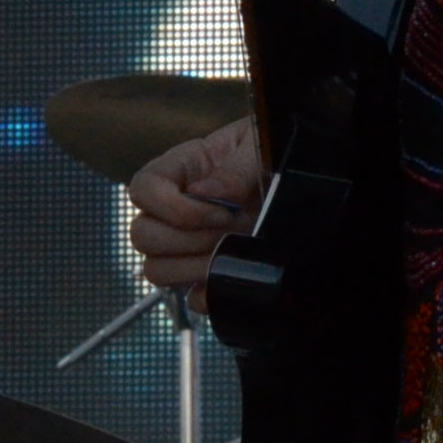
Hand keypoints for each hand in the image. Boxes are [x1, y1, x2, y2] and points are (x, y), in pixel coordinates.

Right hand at [128, 117, 262, 300]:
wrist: (300, 178)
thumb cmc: (272, 151)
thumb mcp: (257, 146)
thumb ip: (234, 167)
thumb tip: (204, 194)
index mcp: (181, 169)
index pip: (142, 189)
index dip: (174, 208)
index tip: (220, 210)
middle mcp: (174, 206)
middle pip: (141, 235)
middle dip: (188, 240)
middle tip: (230, 229)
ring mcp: (186, 243)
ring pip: (155, 270)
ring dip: (193, 268)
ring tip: (230, 252)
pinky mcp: (206, 270)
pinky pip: (189, 297)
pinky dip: (208, 294)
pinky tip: (231, 275)